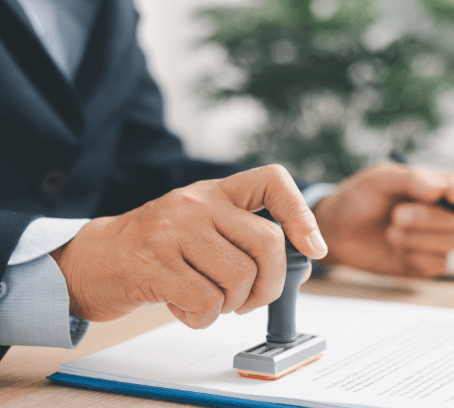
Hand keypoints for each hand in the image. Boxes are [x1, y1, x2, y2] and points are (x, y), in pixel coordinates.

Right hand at [50, 165, 326, 328]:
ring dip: (232, 305)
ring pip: (239, 278)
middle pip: (268, 244)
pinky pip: (206, 302)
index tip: (314, 248)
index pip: (273, 180)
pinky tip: (184, 308)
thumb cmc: (159, 248)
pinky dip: (202, 318)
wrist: (93, 259)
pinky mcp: (153, 264)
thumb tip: (305, 256)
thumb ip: (243, 234)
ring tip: (208, 301)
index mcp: (215, 191)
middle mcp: (197, 202)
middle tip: (250, 300)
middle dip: (269, 285)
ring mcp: (173, 230)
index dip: (302, 214)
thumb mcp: (202, 226)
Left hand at [313, 163, 453, 277]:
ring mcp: (436, 240)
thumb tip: (441, 190)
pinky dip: (418, 257)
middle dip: (427, 218)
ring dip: (420, 238)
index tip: (451, 196)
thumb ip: (412, 180)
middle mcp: (440, 213)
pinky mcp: (426, 263)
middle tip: (396, 216)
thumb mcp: (380, 179)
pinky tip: (397, 250)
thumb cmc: (360, 198)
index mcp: (433, 186)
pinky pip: (439, 264)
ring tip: (391, 233)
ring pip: (453, 242)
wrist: (338, 230)